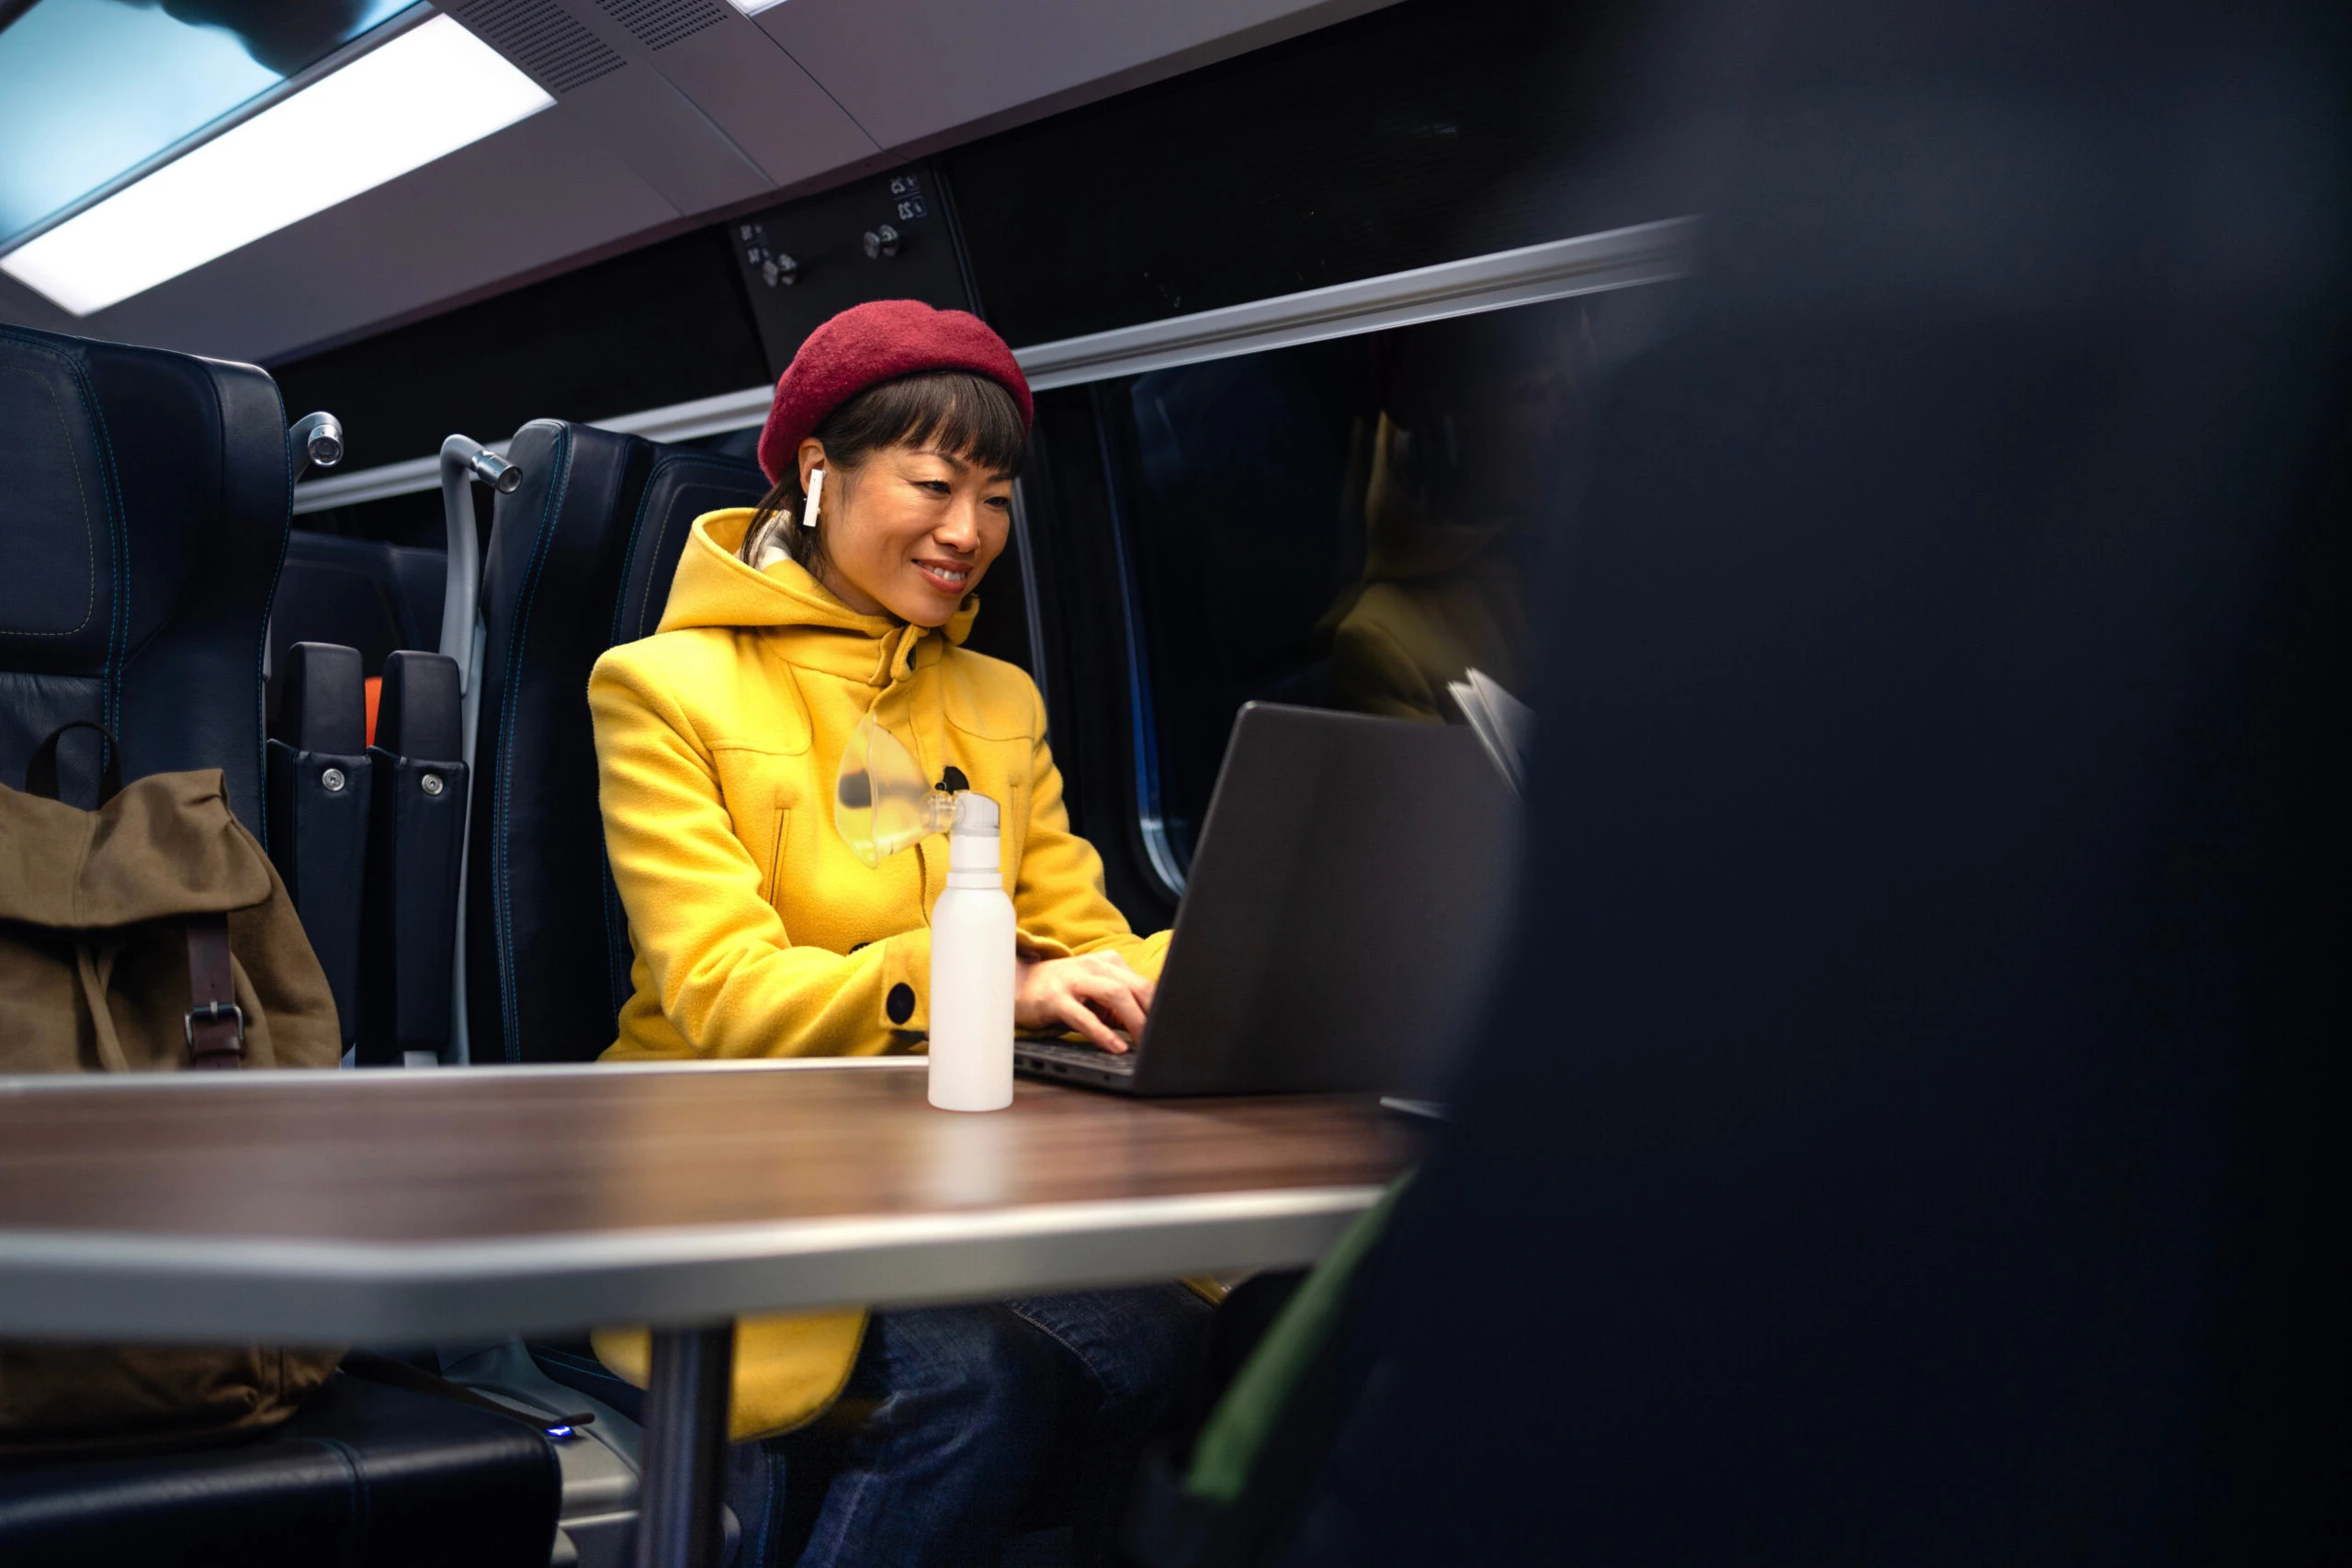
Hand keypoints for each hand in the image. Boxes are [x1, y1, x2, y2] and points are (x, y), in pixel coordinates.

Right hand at [1015, 950, 1154, 1052]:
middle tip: (1161, 1041)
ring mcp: (1074, 979)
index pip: (1144, 984)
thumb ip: (1121, 1008)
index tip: (1170, 1029)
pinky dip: (1103, 1033)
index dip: (1160, 1008)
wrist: (1016, 987)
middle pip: (1135, 987)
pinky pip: (1083, 1015)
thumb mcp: (1095, 995)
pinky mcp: (1055, 997)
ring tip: (1143, 1044)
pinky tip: (1115, 1047)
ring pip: (1115, 995)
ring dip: (1135, 1021)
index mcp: (1109, 963)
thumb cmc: (1061, 993)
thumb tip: (1150, 1029)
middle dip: (1153, 1015)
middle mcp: (1094, 966)